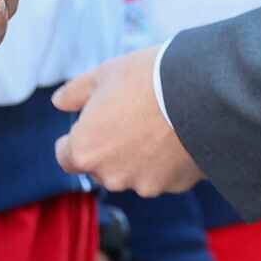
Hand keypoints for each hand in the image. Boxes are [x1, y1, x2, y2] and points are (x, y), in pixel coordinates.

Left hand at [53, 46, 204, 196]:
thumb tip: (59, 102)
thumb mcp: (104, 74)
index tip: (90, 123)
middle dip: (108, 146)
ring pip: (132, 172)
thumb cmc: (145, 79)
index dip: (75, 138)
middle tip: (127, 115)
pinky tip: (175, 134)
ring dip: (137, 155)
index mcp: (85, 150)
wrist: (201, 92)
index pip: (66, 156)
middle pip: (100, 165)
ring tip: (155, 122)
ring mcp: (144, 184)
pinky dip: (164, 161)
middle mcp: (111, 175)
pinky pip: (162, 174)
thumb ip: (75, 92)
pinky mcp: (174, 186)